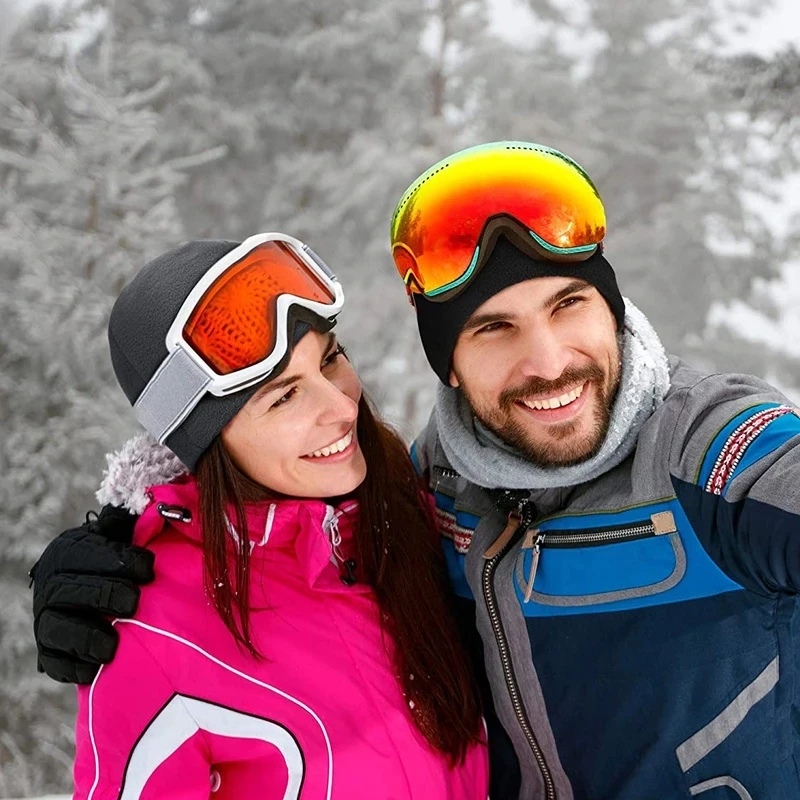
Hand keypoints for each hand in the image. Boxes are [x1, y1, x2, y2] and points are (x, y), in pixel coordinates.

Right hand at [30, 504, 154, 683]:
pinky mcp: (48, 654)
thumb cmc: (116, 563)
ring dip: (88, 637)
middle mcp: (50, 585)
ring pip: (59, 629)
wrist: (94, 598)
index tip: (149, 569)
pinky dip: (76, 667)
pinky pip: (56, 663)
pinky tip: (97, 668)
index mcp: (68, 552)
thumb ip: (130, 523)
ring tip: (114, 644)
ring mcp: (46, 620)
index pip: (90, 553)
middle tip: (134, 603)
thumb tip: (151, 503)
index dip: (121, 561)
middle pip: (73, 591)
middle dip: (107, 596)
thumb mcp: (120, 537)